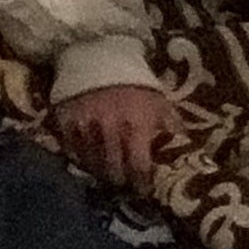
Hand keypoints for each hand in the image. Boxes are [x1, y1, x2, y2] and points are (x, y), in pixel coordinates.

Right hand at [56, 80, 176, 191]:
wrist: (100, 56)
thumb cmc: (135, 85)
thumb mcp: (160, 103)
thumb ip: (171, 129)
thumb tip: (183, 155)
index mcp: (136, 124)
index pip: (139, 166)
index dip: (141, 184)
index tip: (143, 191)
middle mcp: (109, 128)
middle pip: (114, 171)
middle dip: (121, 181)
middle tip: (125, 185)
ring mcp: (85, 126)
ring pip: (92, 165)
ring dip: (101, 173)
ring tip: (108, 175)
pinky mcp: (65, 122)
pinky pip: (72, 152)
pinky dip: (82, 160)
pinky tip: (90, 161)